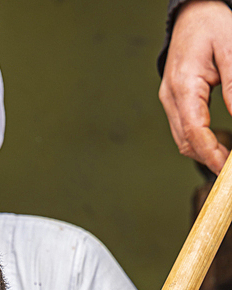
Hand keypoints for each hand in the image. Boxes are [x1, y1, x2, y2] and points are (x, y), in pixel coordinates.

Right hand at [160, 0, 231, 173]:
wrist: (193, 12)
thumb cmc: (211, 24)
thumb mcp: (231, 48)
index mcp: (183, 85)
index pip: (193, 131)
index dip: (209, 154)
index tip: (225, 167)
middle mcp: (170, 97)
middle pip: (185, 141)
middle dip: (208, 157)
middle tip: (230, 165)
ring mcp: (169, 100)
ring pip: (182, 139)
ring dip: (203, 151)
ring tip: (226, 155)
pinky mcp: (173, 101)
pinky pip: (183, 129)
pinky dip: (199, 139)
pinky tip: (217, 140)